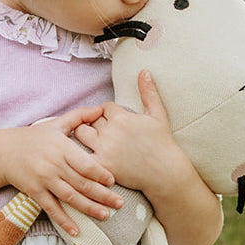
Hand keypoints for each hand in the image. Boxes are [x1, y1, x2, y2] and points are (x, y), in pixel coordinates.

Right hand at [0, 106, 123, 235]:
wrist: (3, 151)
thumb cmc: (34, 137)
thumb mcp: (56, 123)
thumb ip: (80, 116)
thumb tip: (101, 108)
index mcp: (61, 148)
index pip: (84, 163)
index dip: (99, 173)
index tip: (113, 180)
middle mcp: (54, 165)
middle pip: (81, 183)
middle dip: (102, 195)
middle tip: (119, 203)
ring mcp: (44, 180)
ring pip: (70, 197)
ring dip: (89, 208)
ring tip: (105, 215)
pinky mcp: (35, 192)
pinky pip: (52, 209)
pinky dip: (64, 220)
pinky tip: (77, 230)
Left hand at [74, 71, 223, 244]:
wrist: (164, 173)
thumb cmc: (162, 143)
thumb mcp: (158, 115)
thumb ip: (149, 92)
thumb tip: (144, 71)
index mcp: (121, 117)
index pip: (104, 107)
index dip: (108, 113)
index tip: (115, 121)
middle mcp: (110, 132)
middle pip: (91, 119)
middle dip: (96, 123)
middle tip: (105, 132)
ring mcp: (103, 149)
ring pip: (81, 133)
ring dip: (85, 135)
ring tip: (95, 140)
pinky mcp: (101, 165)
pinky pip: (81, 155)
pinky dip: (80, 153)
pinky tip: (87, 154)